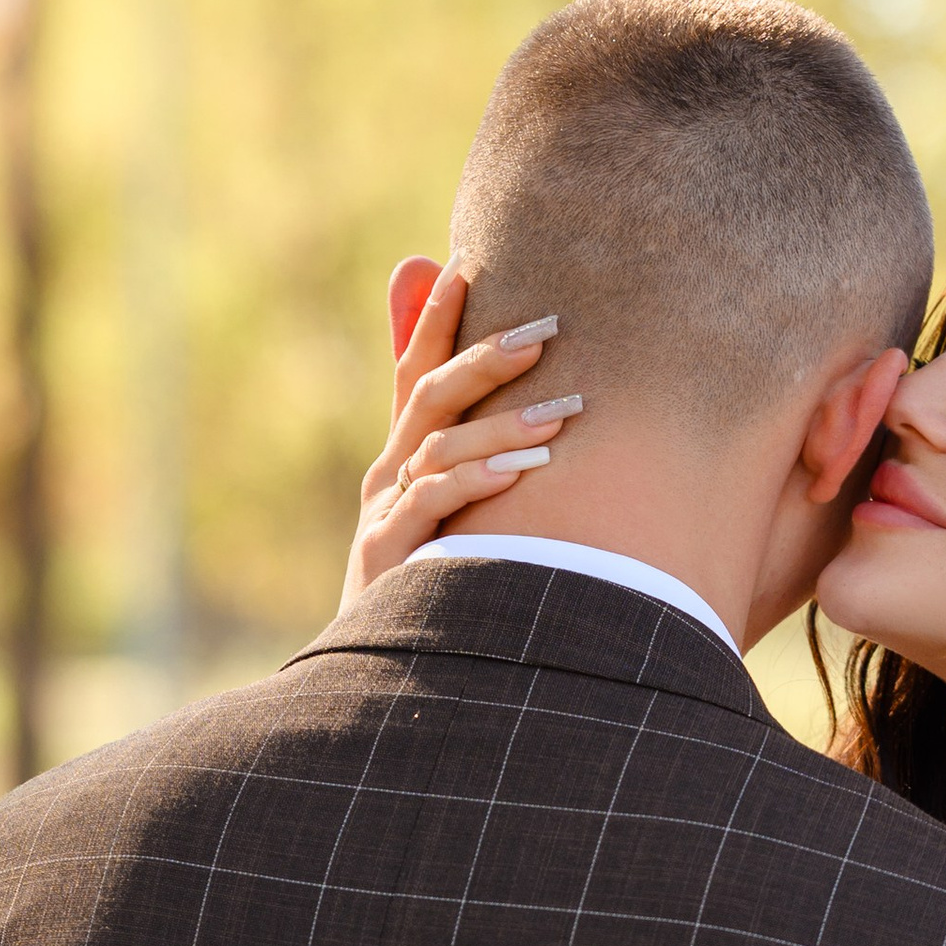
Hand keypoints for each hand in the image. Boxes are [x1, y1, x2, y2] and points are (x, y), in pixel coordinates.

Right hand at [337, 256, 584, 615]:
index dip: (435, 321)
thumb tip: (506, 415)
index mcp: (401, 461)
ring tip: (561, 414)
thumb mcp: (441, 521)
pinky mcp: (386, 559)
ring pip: (437, 450)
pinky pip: (429, 507)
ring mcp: (383, 517)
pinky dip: (471, 483)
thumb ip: (462, 455)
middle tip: (548, 331)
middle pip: (431, 398)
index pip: (417, 375)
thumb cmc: (425, 593)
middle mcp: (387, 478)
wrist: (385, 678)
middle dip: (485, 358)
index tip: (462, 266)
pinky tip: (518, 473)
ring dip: (500, 426)